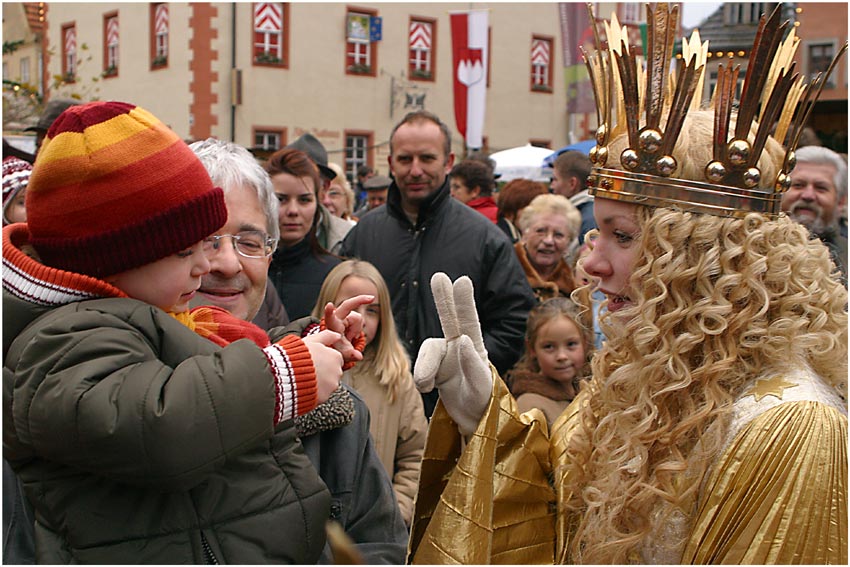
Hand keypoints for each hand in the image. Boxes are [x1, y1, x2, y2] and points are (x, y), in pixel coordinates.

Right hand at [302, 330, 343, 403]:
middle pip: (333, 371)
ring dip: (319, 382)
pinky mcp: (324, 398)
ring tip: (303, 377)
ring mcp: (331, 386)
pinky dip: (314, 392)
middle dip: (323, 371)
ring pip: (328, 384)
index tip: (314, 359)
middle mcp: (337, 372)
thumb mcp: (311, 340)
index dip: (323, 358)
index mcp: (336, 357)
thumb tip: (337, 335)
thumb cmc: (295, 356)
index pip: (336, 358)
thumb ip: (327, 336)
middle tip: (308, 368)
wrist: (283, 376)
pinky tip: (303, 386)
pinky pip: (321, 394)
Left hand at [322, 295, 372, 364]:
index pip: (330, 317)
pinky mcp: (349, 316)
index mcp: (331, 325)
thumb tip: (359, 357)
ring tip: (348, 338)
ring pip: (358, 318)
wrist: (333, 343)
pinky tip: (351, 335)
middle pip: (348, 305)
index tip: (329, 305)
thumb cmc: (335, 346)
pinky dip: (358, 328)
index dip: (330, 312)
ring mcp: (343, 315)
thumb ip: (350, 354)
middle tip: (371, 298)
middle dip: (360, 300)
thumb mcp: (341, 352)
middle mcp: (336, 316)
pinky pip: (360, 320)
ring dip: (356, 329)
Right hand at [414, 273, 492, 435]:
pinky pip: (420, 367)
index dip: (464, 302)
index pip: (470, 321)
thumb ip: (473, 365)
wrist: (472, 417)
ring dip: (424, 367)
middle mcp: (459, 345)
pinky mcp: (432, 367)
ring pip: (428, 350)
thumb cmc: (483, 401)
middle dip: (444, 298)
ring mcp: (444, 354)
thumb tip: (463, 340)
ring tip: (425, 386)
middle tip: (440, 276)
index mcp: (476, 347)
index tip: (462, 281)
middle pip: (450, 318)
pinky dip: (421, 377)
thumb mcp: (482, 387)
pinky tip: (428, 388)